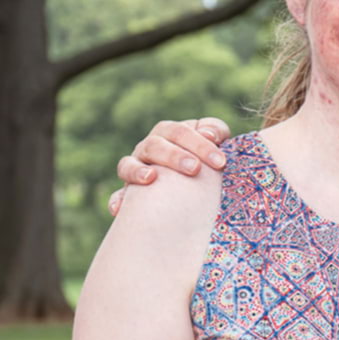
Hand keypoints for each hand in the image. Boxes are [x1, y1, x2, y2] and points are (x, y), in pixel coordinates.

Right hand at [107, 117, 233, 214]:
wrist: (191, 186)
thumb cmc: (205, 158)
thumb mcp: (213, 141)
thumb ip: (215, 131)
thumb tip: (210, 134)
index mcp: (168, 134)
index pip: (179, 132)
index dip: (200, 144)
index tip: (220, 162)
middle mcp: (148, 148)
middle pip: (154, 145)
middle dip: (174, 156)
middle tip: (194, 169)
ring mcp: (136, 168)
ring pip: (128, 164)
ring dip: (139, 171)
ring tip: (151, 178)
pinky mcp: (129, 192)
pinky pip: (119, 195)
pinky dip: (118, 200)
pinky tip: (119, 209)